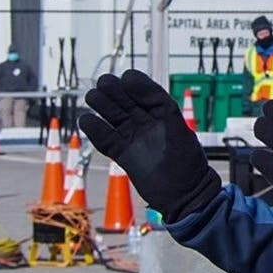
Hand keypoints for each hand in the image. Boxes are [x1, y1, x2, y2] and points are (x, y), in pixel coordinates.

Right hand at [78, 69, 220, 222]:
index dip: (136, 84)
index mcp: (164, 114)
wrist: (185, 195)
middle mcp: (147, 124)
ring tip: (92, 97)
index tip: (125, 76)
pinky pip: (106, 140)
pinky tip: (86, 120)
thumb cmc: (186, 161)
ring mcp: (134, 139)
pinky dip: (96, 131)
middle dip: (115, 92)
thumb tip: (139, 85)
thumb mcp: (175, 126)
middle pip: (126, 103)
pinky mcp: (123, 155)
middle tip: (103, 83)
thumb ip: (158, 104)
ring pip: (114, 118)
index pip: (147, 93)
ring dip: (103, 107)